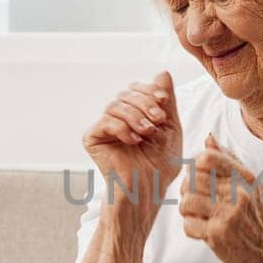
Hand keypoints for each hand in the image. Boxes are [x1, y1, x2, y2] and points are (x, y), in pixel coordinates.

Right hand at [82, 70, 182, 209]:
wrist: (147, 190)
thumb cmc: (160, 164)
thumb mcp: (170, 128)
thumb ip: (167, 102)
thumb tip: (163, 72)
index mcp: (134, 113)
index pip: (137, 89)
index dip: (150, 90)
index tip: (164, 101)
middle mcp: (117, 117)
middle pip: (126, 94)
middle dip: (145, 104)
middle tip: (158, 120)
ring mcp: (104, 127)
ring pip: (115, 105)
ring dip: (135, 117)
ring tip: (148, 133)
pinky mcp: (92, 138)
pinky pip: (104, 122)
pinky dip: (122, 128)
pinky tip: (134, 141)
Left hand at [179, 133, 262, 262]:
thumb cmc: (256, 219)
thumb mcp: (250, 185)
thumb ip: (229, 160)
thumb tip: (208, 137)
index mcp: (244, 177)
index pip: (206, 158)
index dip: (195, 167)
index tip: (200, 179)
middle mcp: (237, 192)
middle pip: (192, 180)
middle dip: (187, 190)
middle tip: (196, 201)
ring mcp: (227, 213)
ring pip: (186, 201)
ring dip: (187, 211)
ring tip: (199, 216)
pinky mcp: (218, 234)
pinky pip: (188, 224)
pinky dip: (192, 229)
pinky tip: (204, 231)